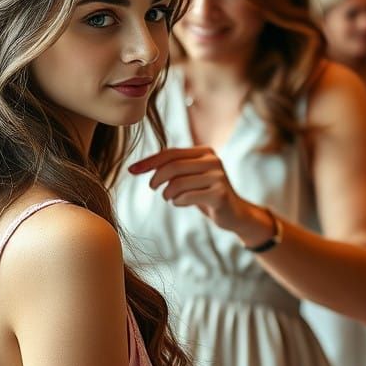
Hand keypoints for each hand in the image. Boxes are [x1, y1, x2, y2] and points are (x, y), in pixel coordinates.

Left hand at [129, 147, 266, 240]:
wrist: (234, 213)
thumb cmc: (205, 193)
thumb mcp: (189, 176)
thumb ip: (171, 168)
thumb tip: (138, 167)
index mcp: (205, 152)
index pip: (170, 153)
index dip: (149, 161)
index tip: (132, 170)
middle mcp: (213, 160)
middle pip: (173, 167)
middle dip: (156, 178)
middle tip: (152, 187)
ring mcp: (218, 177)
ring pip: (177, 183)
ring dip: (167, 194)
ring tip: (170, 197)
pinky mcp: (219, 194)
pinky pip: (186, 197)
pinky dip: (177, 202)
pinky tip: (181, 202)